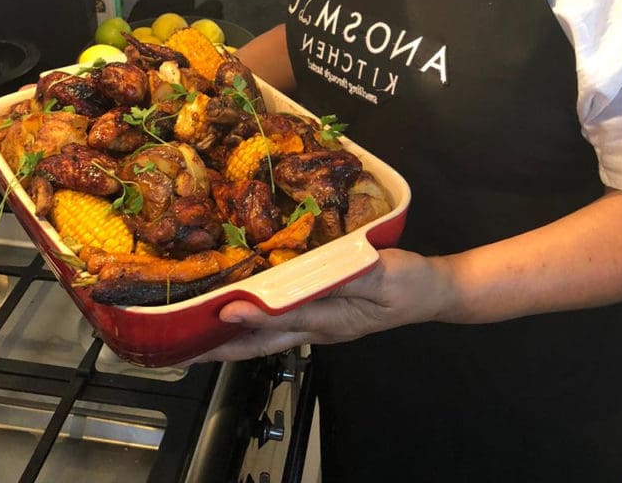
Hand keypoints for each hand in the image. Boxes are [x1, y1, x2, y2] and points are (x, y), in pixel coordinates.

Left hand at [185, 248, 446, 362]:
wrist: (435, 291)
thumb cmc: (409, 282)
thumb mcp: (382, 276)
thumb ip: (345, 277)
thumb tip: (309, 275)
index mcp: (332, 319)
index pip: (282, 320)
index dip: (250, 318)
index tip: (219, 312)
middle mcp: (320, 326)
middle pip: (263, 341)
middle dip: (225, 346)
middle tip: (187, 346)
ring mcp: (321, 323)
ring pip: (269, 334)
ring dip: (235, 334)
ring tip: (201, 328)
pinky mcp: (325, 312)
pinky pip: (283, 318)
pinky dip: (257, 317)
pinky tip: (244, 305)